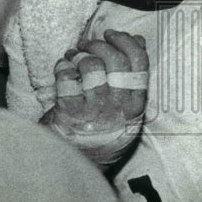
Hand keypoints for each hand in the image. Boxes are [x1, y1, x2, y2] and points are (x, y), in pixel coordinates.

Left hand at [40, 30, 148, 166]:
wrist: (74, 167)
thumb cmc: (99, 132)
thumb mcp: (125, 110)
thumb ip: (132, 77)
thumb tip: (139, 40)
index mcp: (135, 105)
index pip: (139, 63)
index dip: (126, 41)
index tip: (112, 34)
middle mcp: (119, 108)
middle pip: (116, 60)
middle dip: (100, 44)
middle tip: (87, 44)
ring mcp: (95, 111)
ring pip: (92, 66)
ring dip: (80, 55)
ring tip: (73, 57)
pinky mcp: (71, 114)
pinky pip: (68, 77)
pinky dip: (63, 67)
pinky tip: (62, 69)